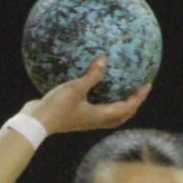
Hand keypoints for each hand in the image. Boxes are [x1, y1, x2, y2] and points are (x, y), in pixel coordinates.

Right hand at [23, 57, 152, 136]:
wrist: (35, 122)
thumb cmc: (57, 107)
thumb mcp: (75, 88)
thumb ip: (92, 75)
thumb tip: (105, 59)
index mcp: (99, 116)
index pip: (126, 108)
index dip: (138, 97)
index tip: (147, 85)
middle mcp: (94, 121)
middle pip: (120, 117)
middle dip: (131, 106)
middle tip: (137, 92)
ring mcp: (84, 120)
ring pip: (107, 116)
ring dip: (117, 107)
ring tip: (119, 92)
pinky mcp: (73, 117)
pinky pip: (92, 108)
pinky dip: (99, 101)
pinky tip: (91, 87)